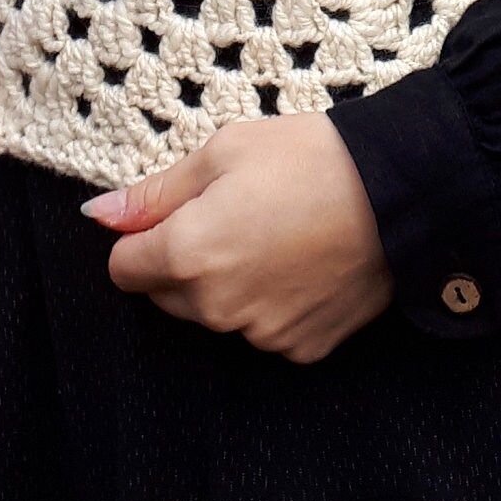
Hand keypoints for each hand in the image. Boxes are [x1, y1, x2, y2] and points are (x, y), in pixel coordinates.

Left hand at [84, 113, 391, 363]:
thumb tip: (98, 215)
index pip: (124, 268)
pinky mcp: (302, 349)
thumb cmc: (310, 158)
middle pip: (168, 295)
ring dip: (228, 283)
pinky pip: (264, 329)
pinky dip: (272, 302)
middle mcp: (217, 309)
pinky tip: (304, 262)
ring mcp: (261, 336)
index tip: (178, 211)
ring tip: (277, 231)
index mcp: (188, 255)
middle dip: (183, 260)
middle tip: (234, 212)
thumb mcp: (224, 151)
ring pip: (217, 314)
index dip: (143, 237)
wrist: (401, 193)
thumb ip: (156, 192)